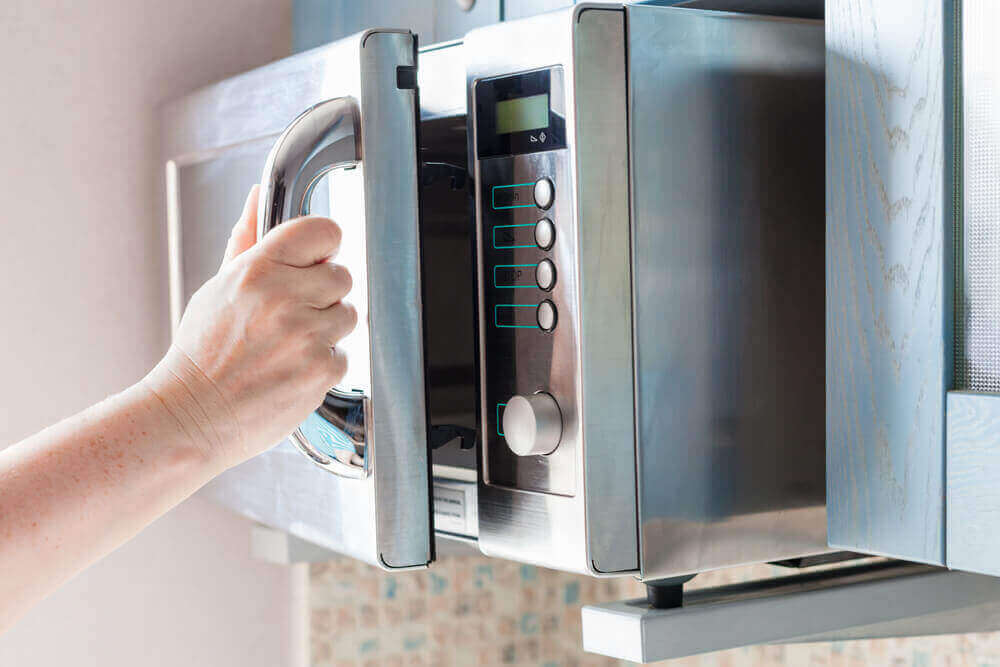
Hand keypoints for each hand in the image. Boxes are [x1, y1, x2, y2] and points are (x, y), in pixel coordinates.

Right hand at [146, 186, 356, 470]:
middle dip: (323, 294)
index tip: (315, 261)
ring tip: (288, 345)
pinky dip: (323, 365)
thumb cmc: (202, 354)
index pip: (324, 231)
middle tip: (291, 315)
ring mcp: (306, 335)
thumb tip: (257, 195)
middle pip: (342, 275)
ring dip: (326, 329)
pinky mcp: (321, 370)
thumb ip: (246, 239)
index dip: (323, 247)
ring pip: (348, 315)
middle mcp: (284, 298)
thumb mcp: (218, 287)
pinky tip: (291, 370)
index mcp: (258, 269)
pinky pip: (344, 355)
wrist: (191, 416)